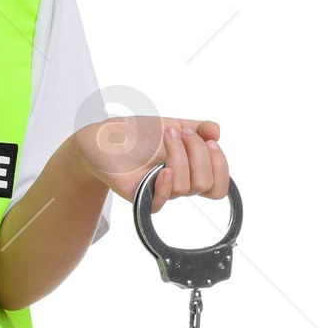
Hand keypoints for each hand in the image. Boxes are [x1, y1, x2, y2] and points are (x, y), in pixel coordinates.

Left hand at [70, 115, 228, 209]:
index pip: (218, 186)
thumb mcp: (174, 124)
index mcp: (190, 171)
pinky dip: (166, 185)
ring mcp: (160, 191)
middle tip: (181, 132)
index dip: (220, 166)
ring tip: (167, 135)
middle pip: (206, 184)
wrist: (106, 137)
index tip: (210, 142)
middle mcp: (178, 184)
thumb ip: (198, 128)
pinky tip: (163, 169)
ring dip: (179, 156)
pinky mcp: (140, 197)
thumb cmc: (139, 133)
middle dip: (198, 153)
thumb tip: (217, 132)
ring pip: (185, 188)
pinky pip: (161, 203)